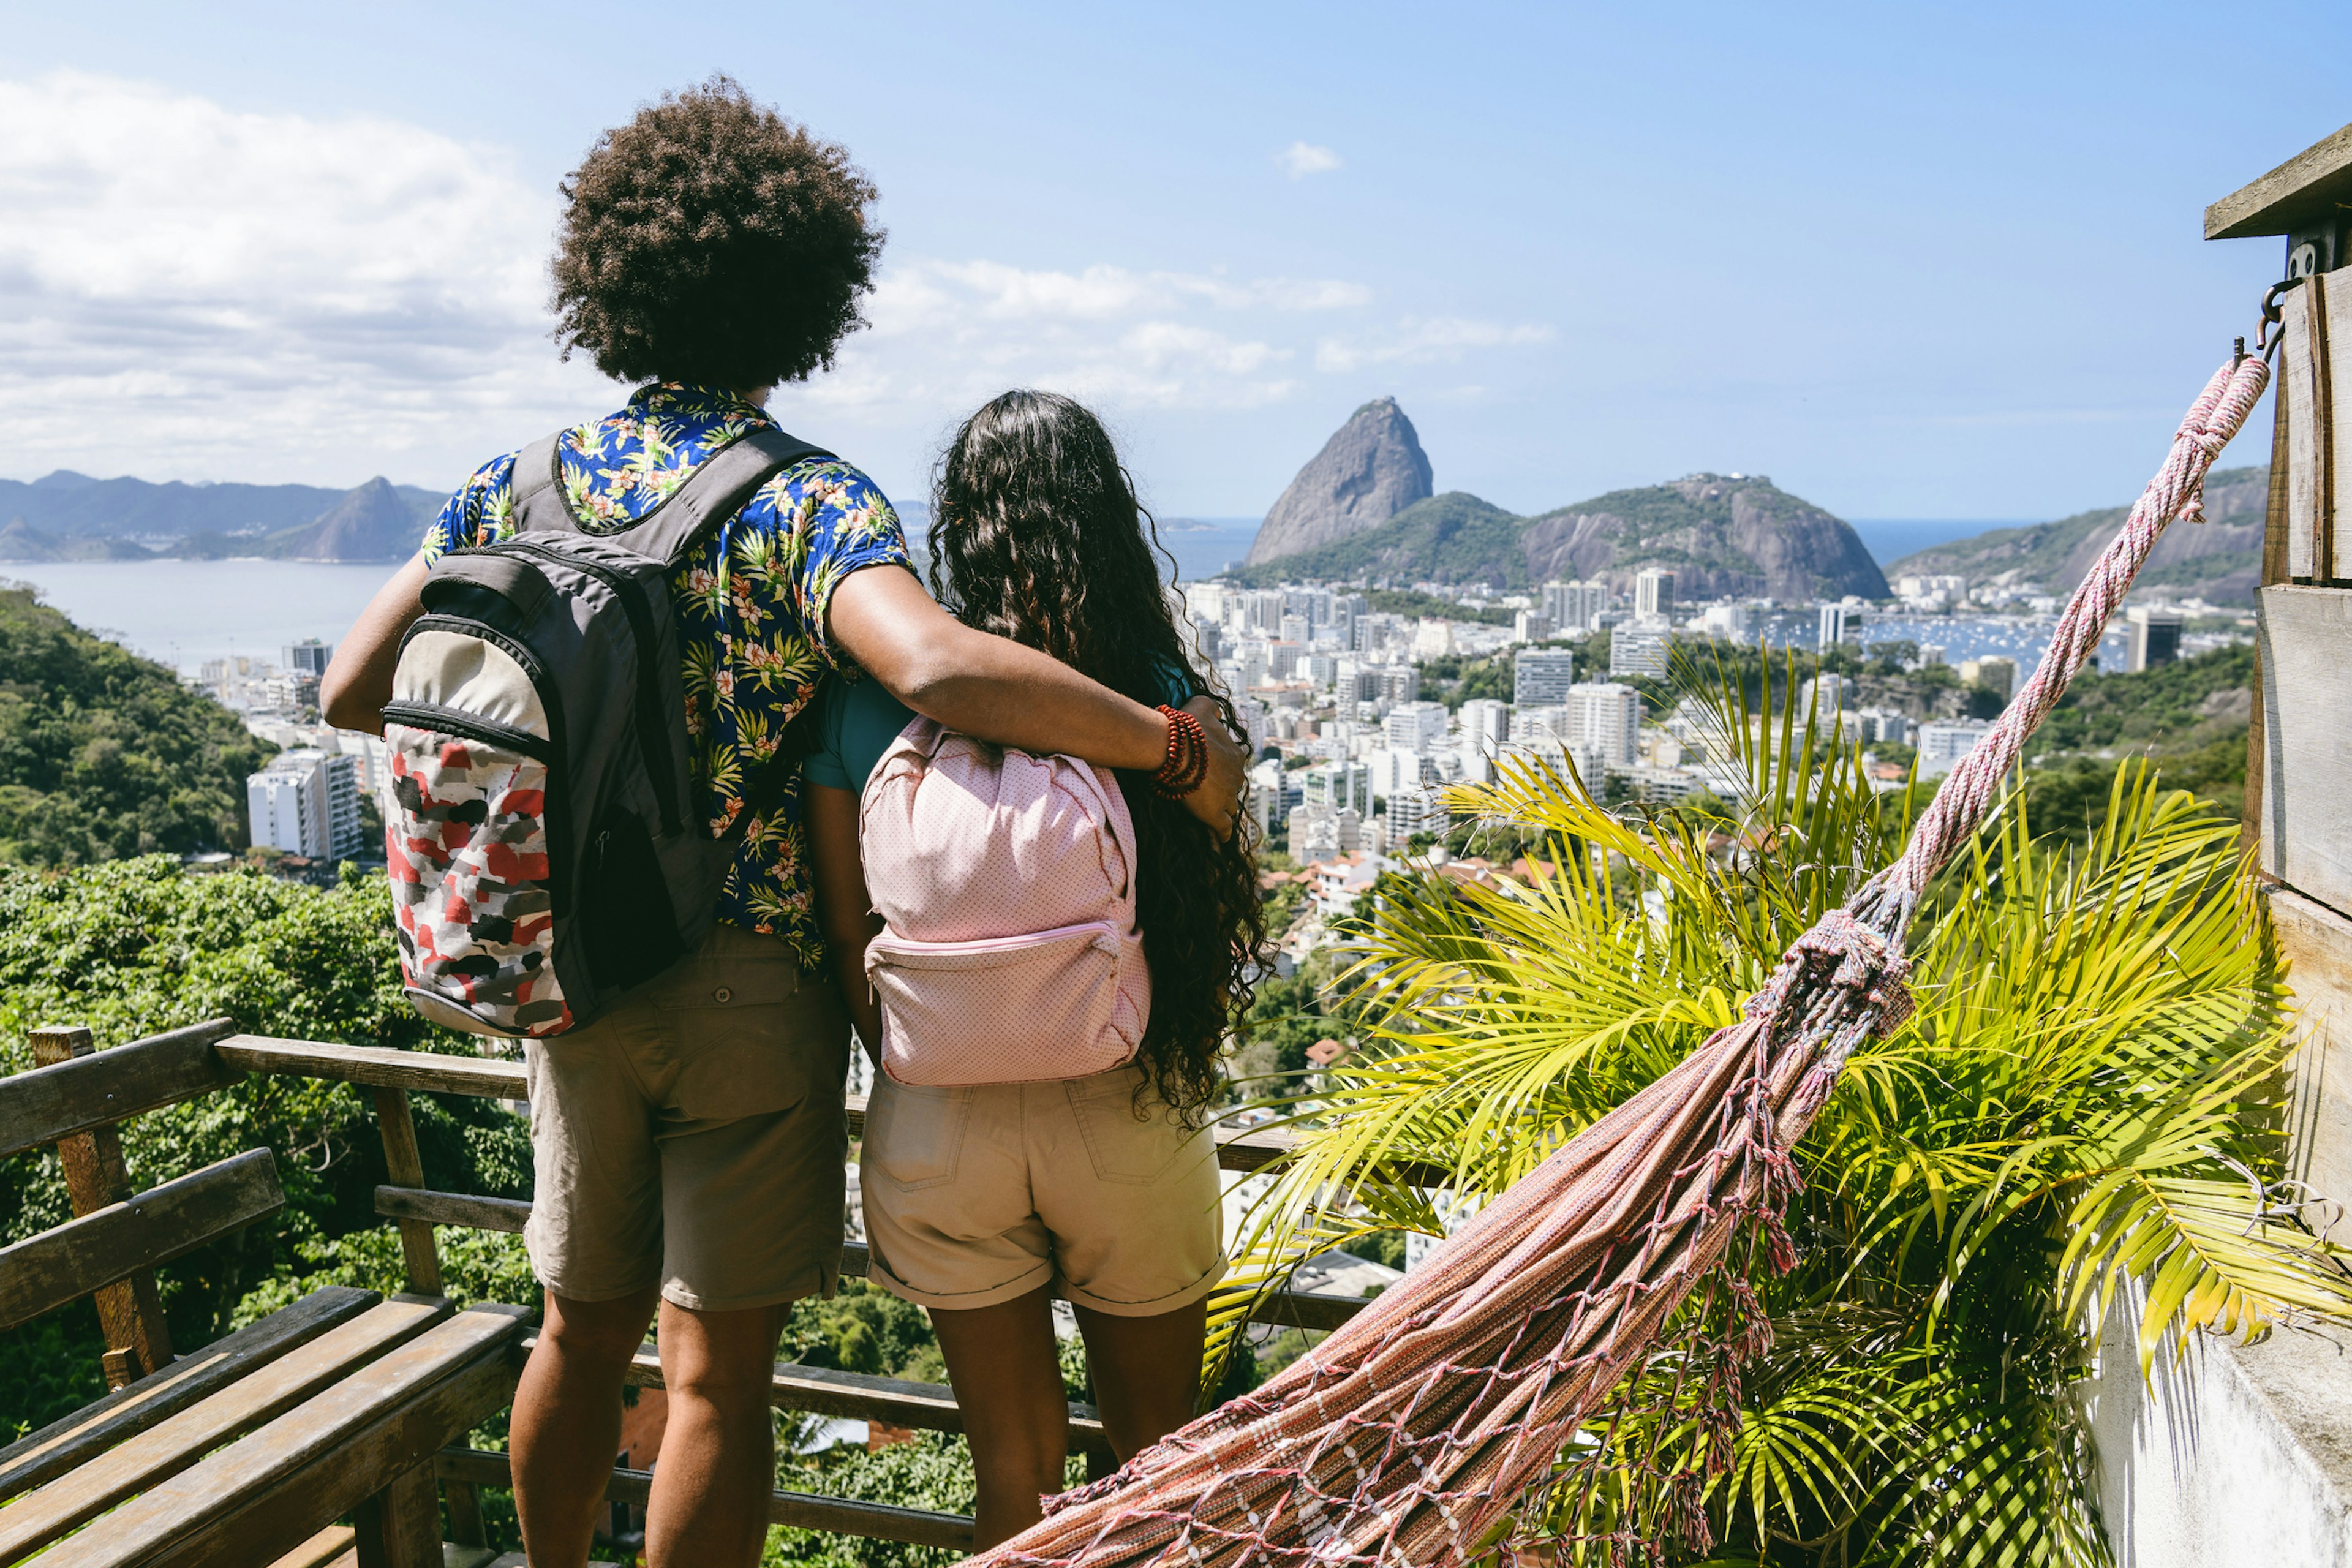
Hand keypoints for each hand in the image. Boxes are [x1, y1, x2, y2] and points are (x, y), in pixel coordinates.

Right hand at [1178, 695, 1245, 839]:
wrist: (1176, 748)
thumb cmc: (1188, 727)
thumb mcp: (1202, 706)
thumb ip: (1213, 707)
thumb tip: (1219, 711)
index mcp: (1236, 755)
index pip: (1233, 764)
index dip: (1221, 767)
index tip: (1210, 769)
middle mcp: (1236, 776)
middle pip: (1232, 785)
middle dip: (1223, 787)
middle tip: (1208, 790)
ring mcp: (1227, 796)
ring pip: (1230, 806)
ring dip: (1224, 809)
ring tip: (1216, 814)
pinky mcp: (1215, 814)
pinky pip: (1224, 828)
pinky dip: (1223, 834)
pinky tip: (1222, 840)